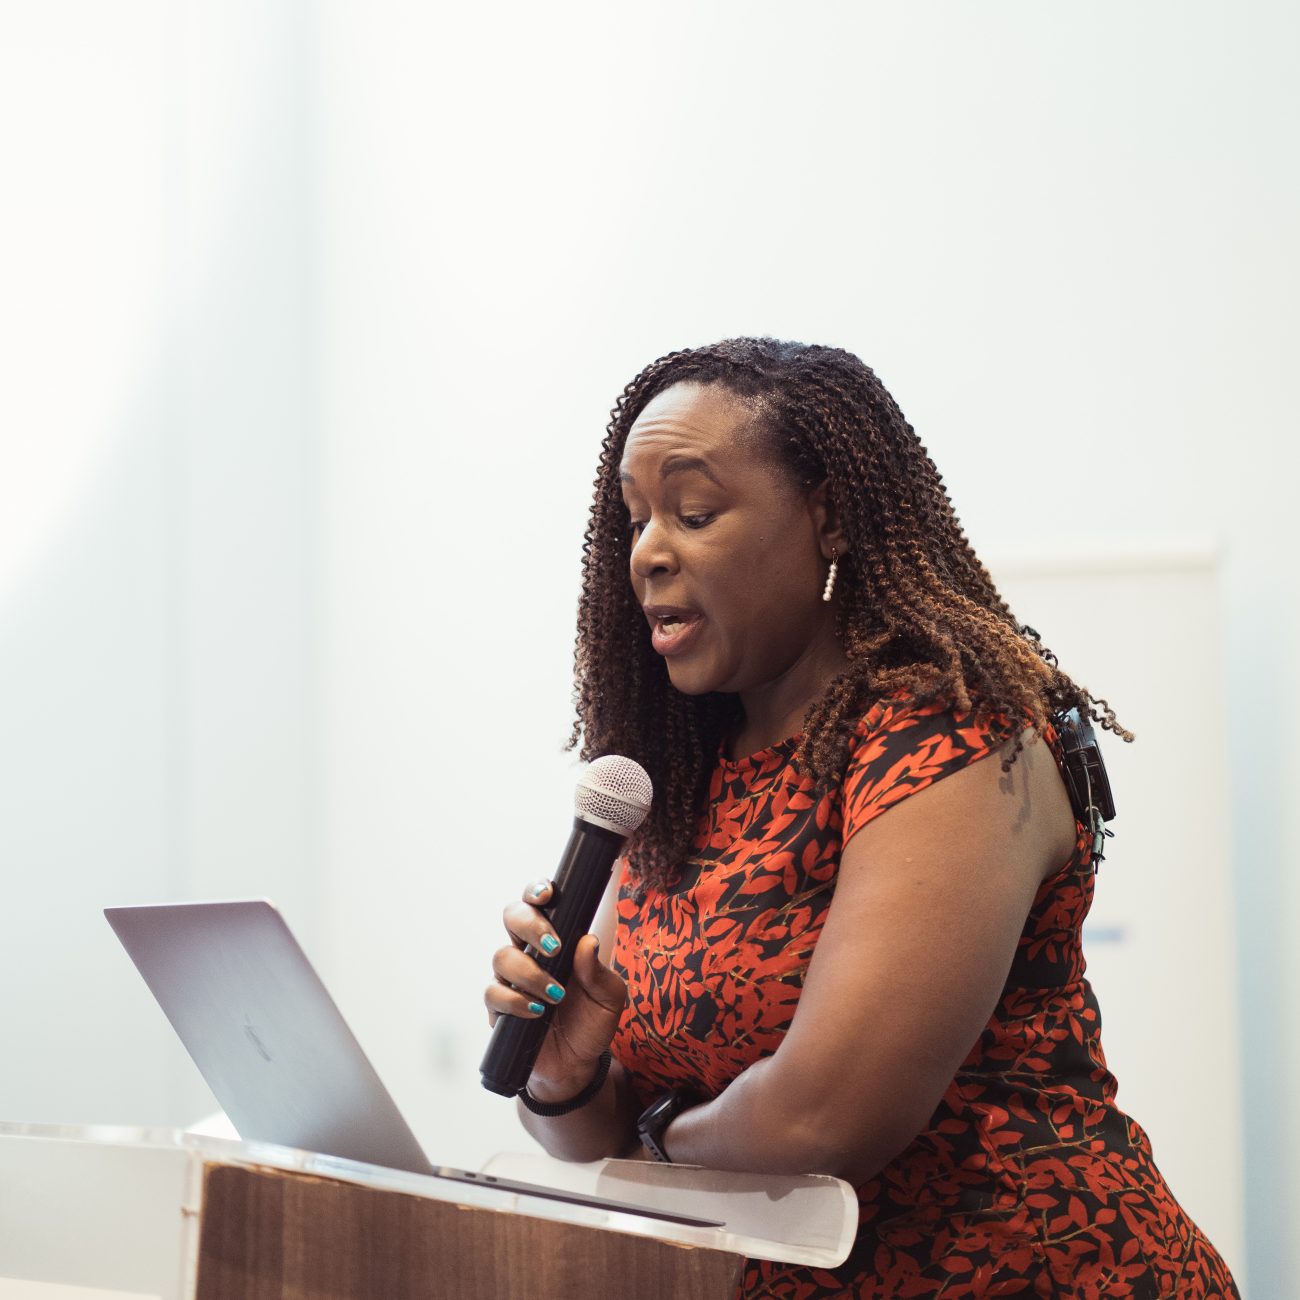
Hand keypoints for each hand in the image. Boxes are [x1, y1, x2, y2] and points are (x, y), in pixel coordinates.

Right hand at [485, 879, 626, 1099]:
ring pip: (502, 956)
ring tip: (556, 994)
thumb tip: (587, 942)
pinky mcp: (499, 1008)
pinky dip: (515, 1000)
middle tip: (553, 946)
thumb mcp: (609, 998)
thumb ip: (599, 971)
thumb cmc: (592, 1021)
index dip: (536, 890)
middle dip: (530, 924)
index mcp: (557, 938)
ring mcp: (511, 978)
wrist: (577, 1065)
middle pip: (512, 916)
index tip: (547, 894)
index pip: (539, 902)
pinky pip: (493, 994)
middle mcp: (529, 951)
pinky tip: (537, 1012)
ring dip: (530, 972)